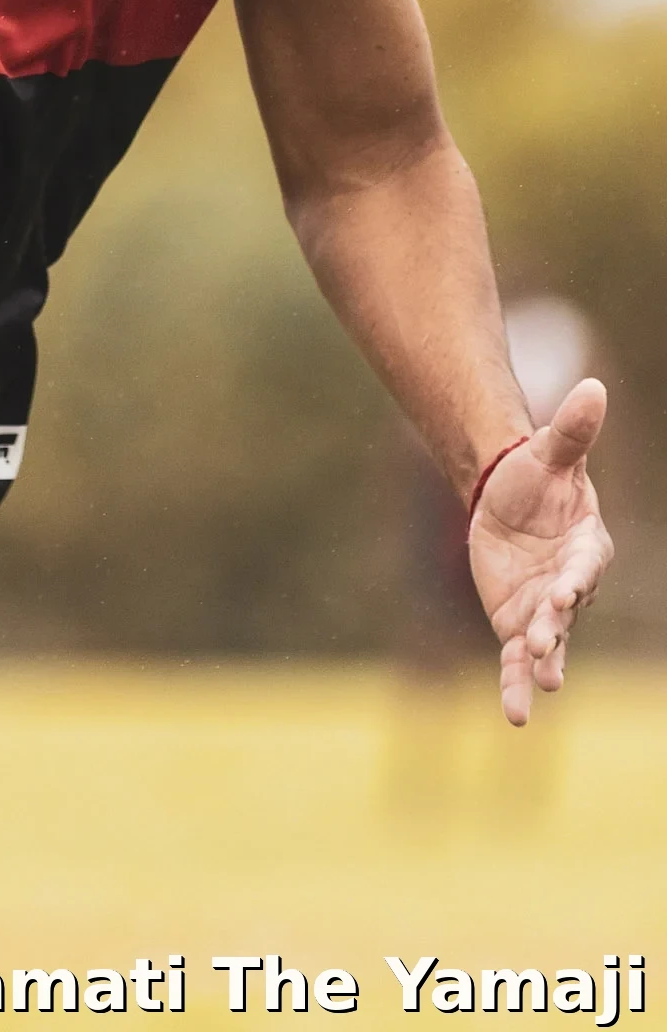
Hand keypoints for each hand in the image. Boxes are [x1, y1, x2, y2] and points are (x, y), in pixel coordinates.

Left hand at [468, 379, 612, 726]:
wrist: (508, 499)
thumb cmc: (536, 476)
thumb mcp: (549, 452)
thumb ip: (571, 430)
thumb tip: (594, 386)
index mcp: (586, 545)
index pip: (584, 565)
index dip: (575, 579)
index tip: (565, 592)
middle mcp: (571, 584)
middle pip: (565, 610)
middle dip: (555, 627)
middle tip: (544, 645)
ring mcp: (546, 610)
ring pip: (548, 643)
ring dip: (541, 667)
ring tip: (540, 693)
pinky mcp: (519, 624)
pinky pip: (518, 659)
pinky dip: (516, 684)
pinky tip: (515, 716)